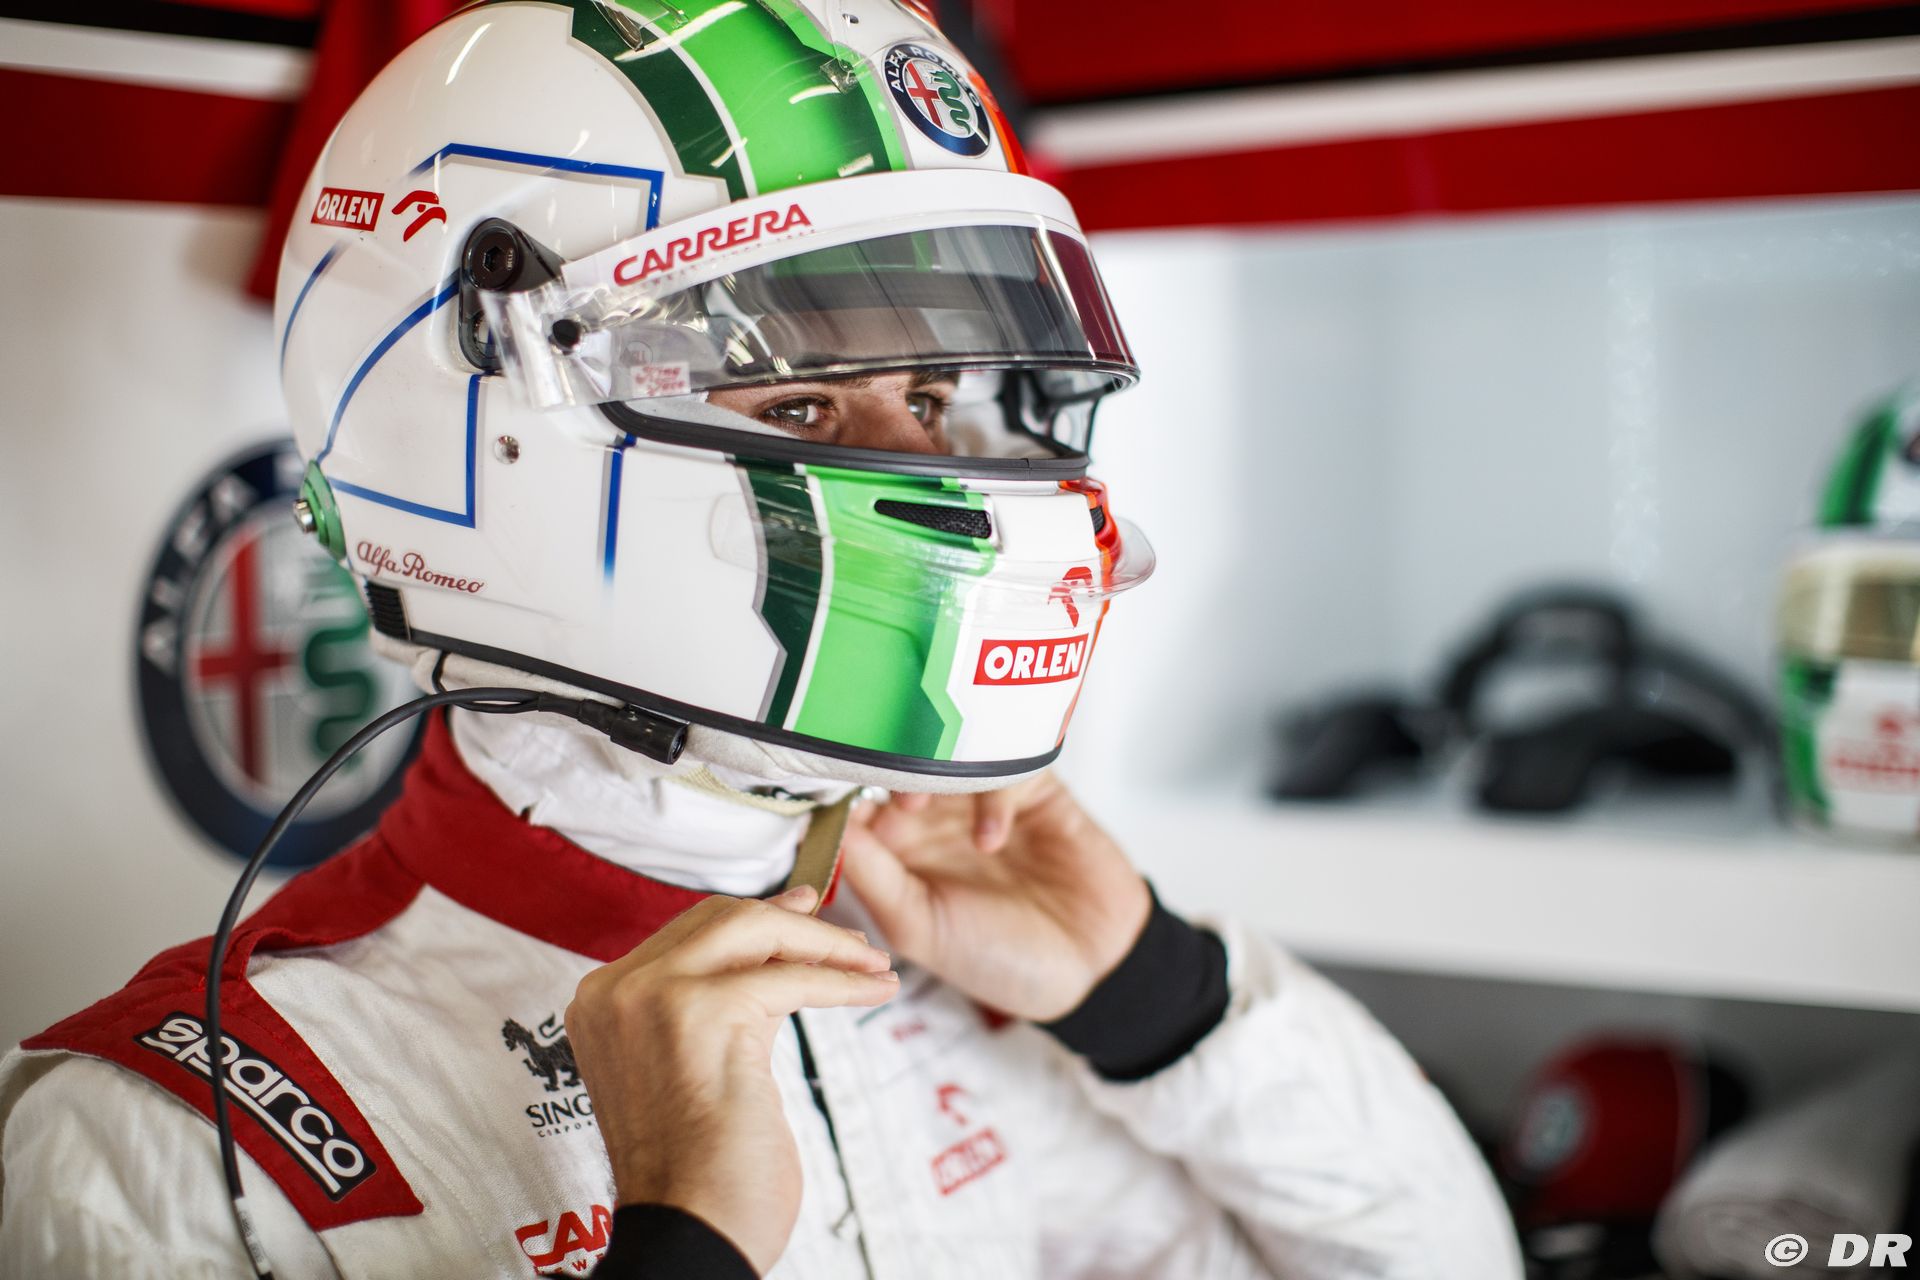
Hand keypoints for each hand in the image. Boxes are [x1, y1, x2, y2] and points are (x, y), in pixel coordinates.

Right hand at [564, 886, 897, 1274]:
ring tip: (871, 963)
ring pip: (756, 932)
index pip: (689, 932)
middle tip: (847, 938)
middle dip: (793, 923)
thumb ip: (711, 1006)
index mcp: (605, 1001)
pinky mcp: (699, 1012)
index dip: (754, 918)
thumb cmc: (698, 1173)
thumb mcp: (692, 1067)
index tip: (803, 914)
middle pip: (720, 918)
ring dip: (826, 944)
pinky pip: (790, 978)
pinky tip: (874, 989)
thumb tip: (770, 949)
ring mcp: (651, 996)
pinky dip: (842, 981)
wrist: (689, 1233)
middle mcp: (617, 989)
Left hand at [840, 774, 1150, 1021]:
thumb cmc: (1000, 958)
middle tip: (879, 794)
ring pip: (952, 757)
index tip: (832, 793)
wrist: (1092, 967)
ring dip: (931, 771)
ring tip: (925, 803)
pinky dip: (992, 792)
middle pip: (904, 767)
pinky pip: (1008, 764)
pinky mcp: (1035, 790)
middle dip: (887, 772)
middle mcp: (939, 819)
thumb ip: (876, 879)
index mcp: (901, 850)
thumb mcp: (922, 930)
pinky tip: (992, 837)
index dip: (846, 792)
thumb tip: (833, 828)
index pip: (861, 800)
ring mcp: (985, 801)